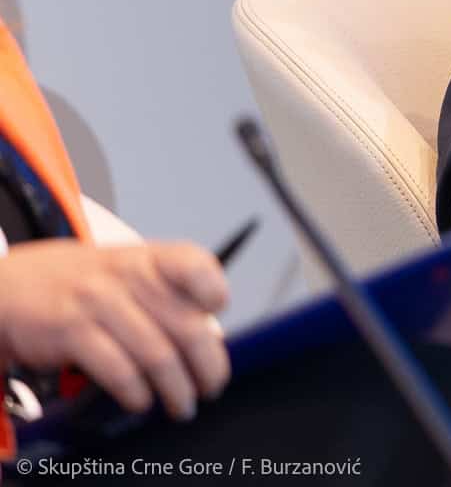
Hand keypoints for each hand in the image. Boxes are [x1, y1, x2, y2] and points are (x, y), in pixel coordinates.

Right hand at [0, 239, 229, 419]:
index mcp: (150, 258)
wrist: (15, 285)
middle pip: (186, 326)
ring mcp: (99, 303)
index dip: (213, 291)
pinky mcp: (73, 333)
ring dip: (176, 389)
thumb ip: (169, 296)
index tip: (217, 313)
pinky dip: (137, 393)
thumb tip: (209, 342)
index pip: (194, 264)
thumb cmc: (88, 284)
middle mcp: (128, 277)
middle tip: (213, 387)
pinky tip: (143, 400)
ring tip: (183, 405)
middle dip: (208, 365)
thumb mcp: (130, 272)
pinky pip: (118, 371)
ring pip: (157, 356)